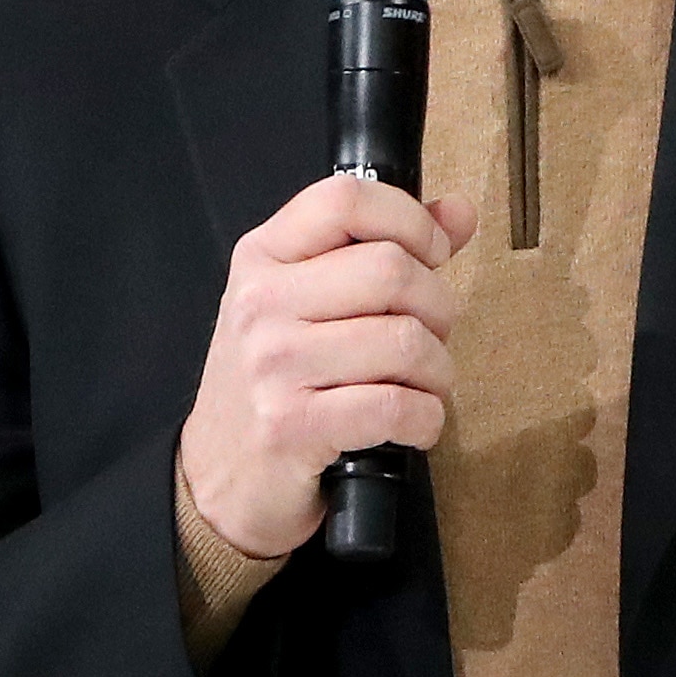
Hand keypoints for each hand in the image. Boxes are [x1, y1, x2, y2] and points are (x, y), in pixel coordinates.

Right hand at [177, 174, 479, 559]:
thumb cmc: (273, 384)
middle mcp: (262, 303)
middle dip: (437, 309)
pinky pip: (396, 406)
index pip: (346, 198)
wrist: (218, 478)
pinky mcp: (293, 425)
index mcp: (263, 257)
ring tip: (421, 385)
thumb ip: (381, 248)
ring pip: (405, 340)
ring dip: (437, 371)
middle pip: (391, 270)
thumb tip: (457, 212)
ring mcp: (273, 365)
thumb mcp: (308, 302)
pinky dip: (426, 419)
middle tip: (429, 337)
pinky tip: (412, 423)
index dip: (410, 221)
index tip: (432, 254)